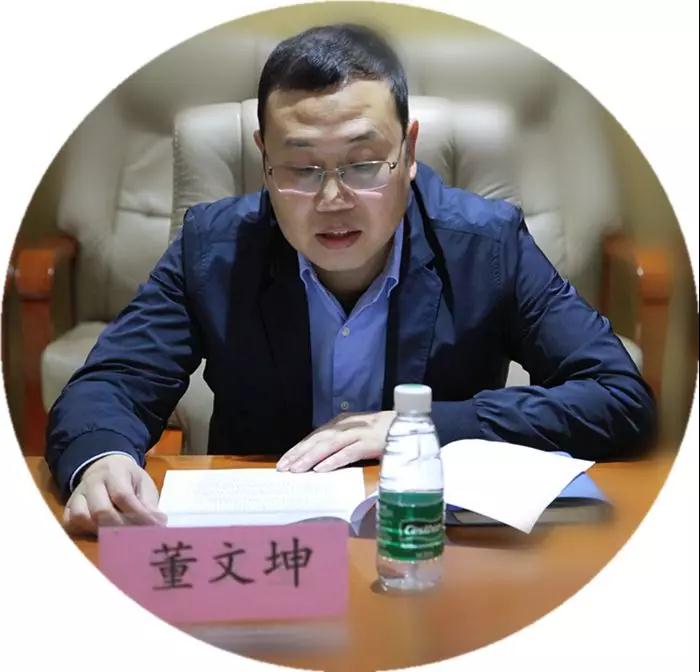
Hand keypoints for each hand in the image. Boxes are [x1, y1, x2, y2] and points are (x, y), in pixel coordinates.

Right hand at [63, 454, 166, 535]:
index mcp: (115, 471)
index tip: (154, 528)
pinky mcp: (69, 507)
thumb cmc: (128, 479)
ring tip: (121, 536)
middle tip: (138, 537)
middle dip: (122, 527)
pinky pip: (71, 523)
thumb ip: (149, 503)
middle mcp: (92, 482)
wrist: (105, 468)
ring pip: (82, 517)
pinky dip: (86, 531)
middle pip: (101, 510)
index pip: (123, 495)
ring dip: (102, 531)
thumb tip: (158, 524)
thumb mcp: (143, 484)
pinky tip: (103, 534)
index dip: (138, 515)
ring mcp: (77, 494)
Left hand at [276, 410, 396, 472]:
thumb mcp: (356, 435)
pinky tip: (322, 469)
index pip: (314, 437)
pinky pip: (350, 452)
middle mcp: (347, 426)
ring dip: (311, 457)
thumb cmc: (381, 433)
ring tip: (297, 469)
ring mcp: (359, 433)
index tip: (283, 462)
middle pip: (318, 440)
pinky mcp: (371, 443)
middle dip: (299, 454)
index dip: (298, 449)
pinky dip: (335, 460)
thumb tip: (319, 461)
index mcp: (340, 423)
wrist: (408, 424)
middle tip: (283, 468)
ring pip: (330, 445)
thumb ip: (340, 444)